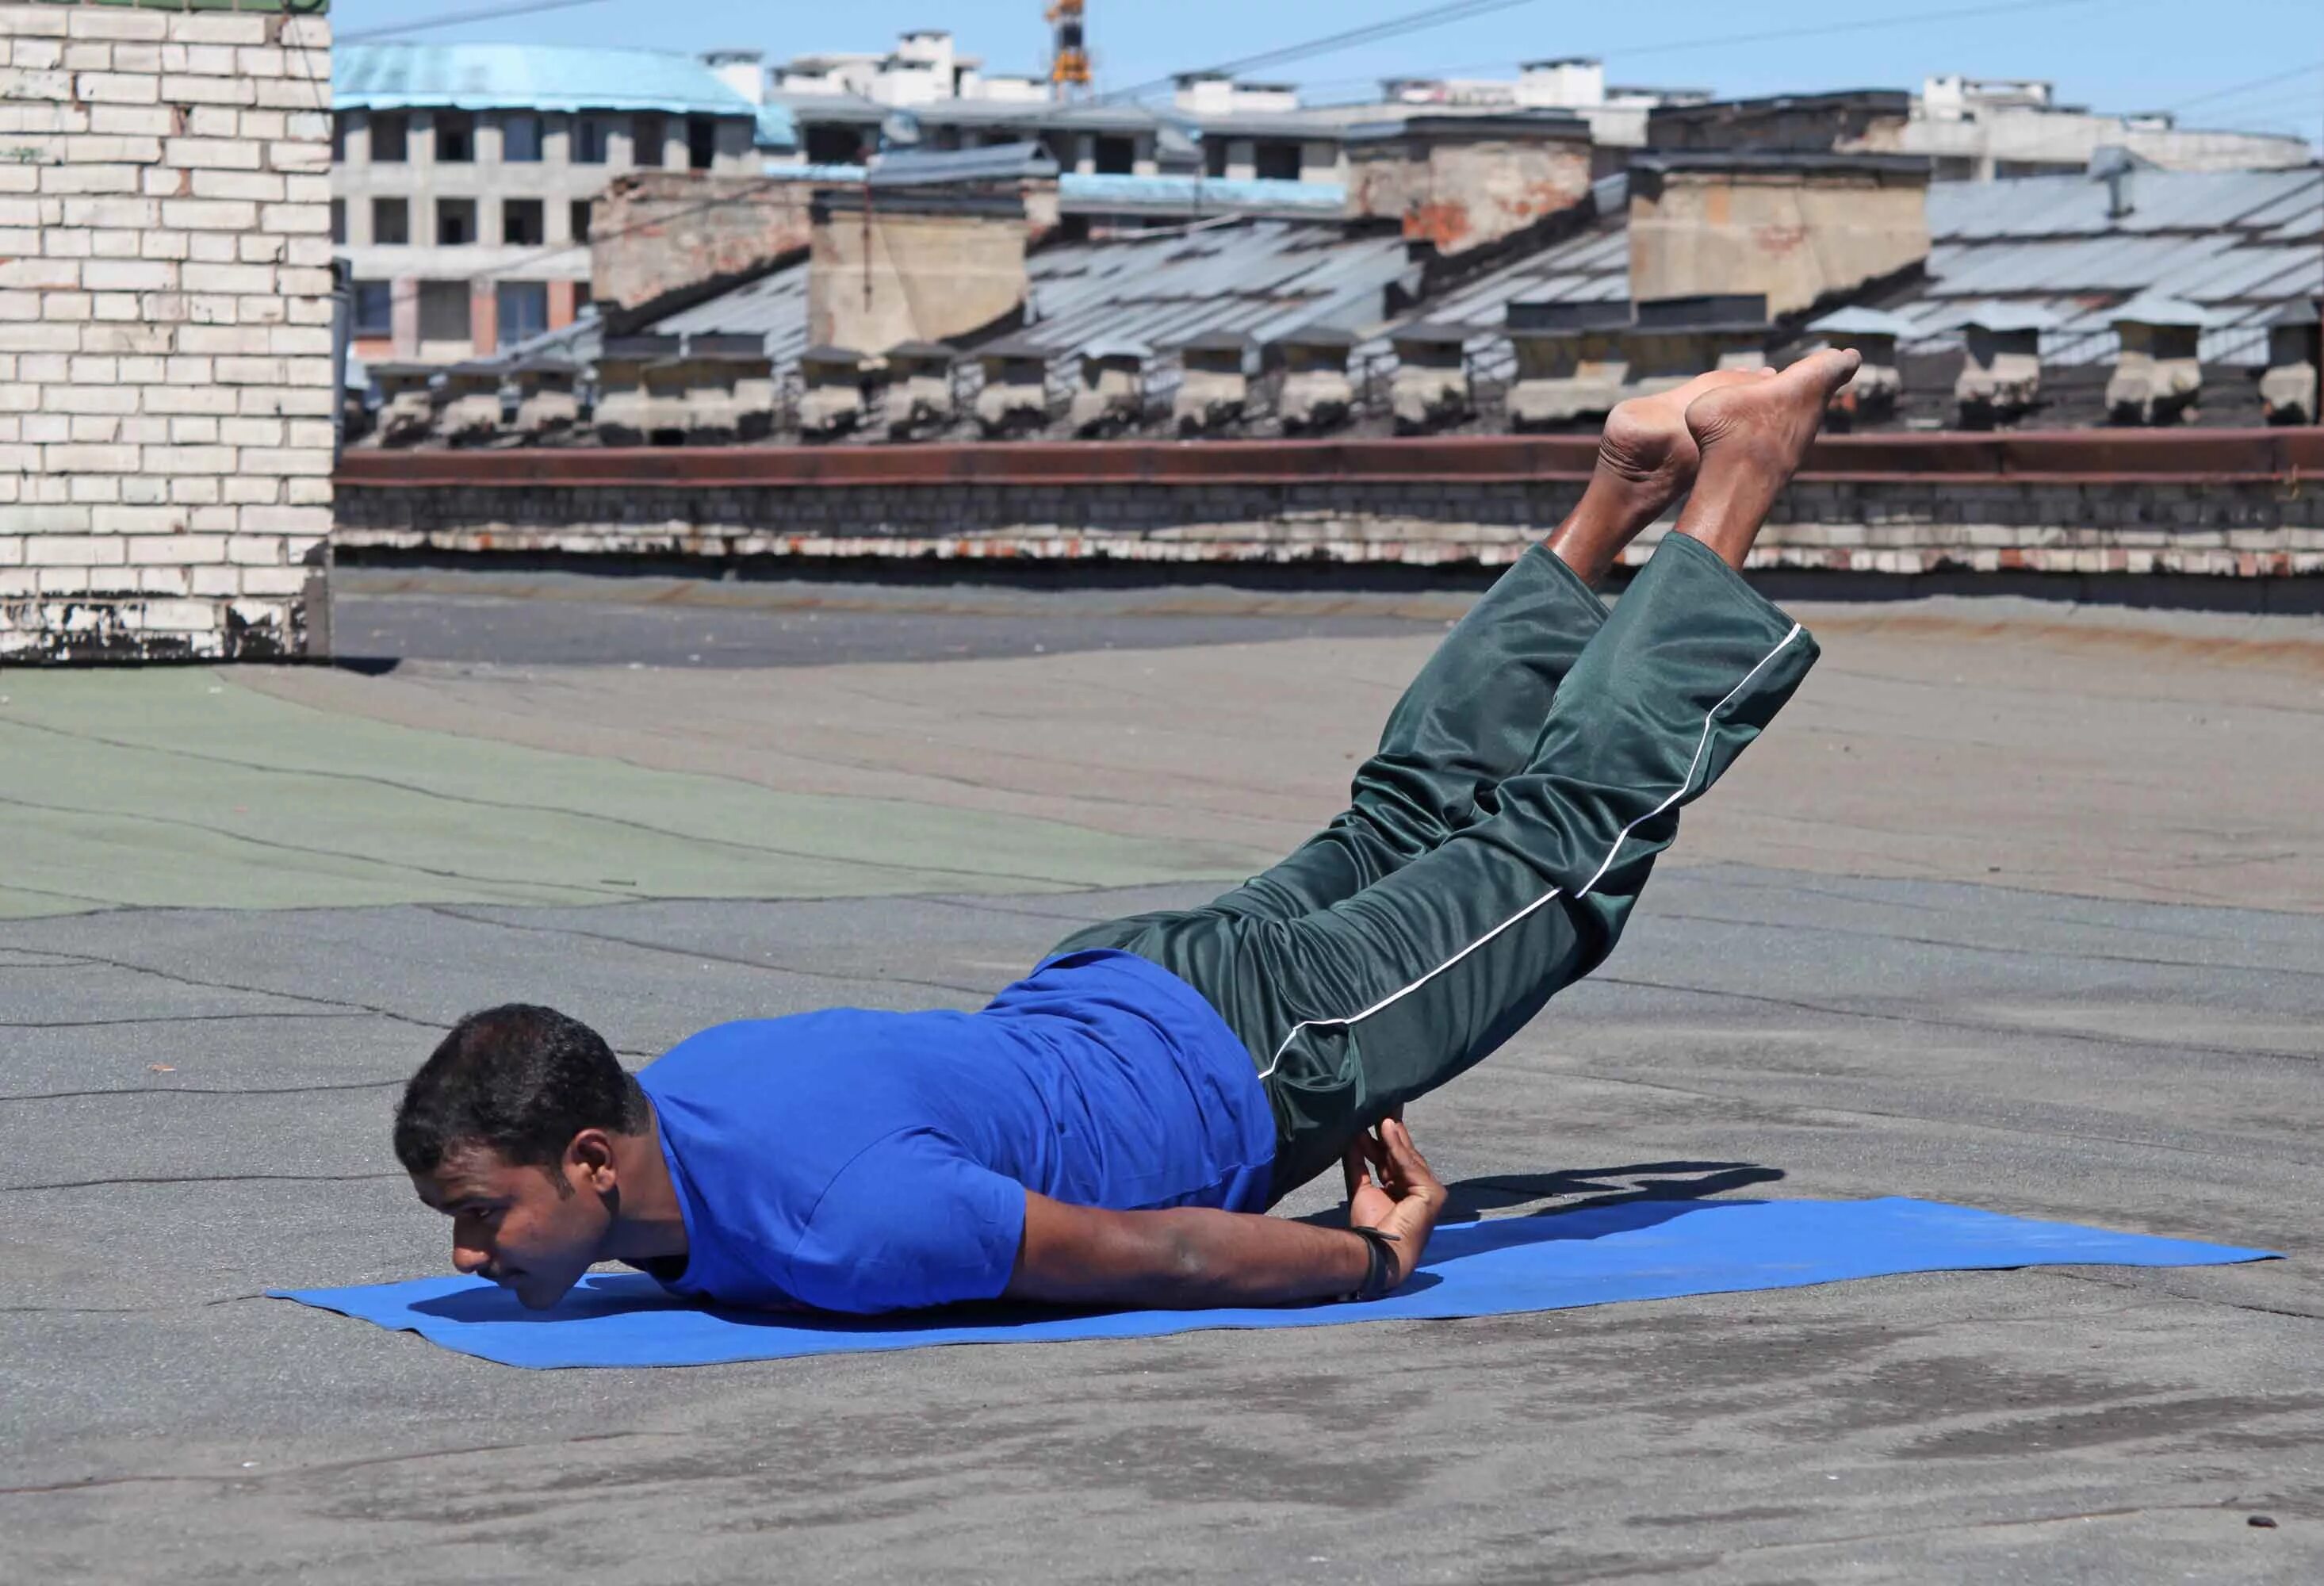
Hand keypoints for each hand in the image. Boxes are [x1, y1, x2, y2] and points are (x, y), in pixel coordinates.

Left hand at [1341, 1113, 1448, 1284]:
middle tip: (1379, 1104)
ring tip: (1380, 1111)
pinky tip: (1387, 1128)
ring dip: (1392, 1134)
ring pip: (1407, 1157)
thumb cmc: (1370, 1227)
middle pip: (1402, 1154)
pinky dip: (1397, 1147)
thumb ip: (1357, 1161)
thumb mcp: (1360, 1187)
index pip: (1393, 1158)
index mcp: (1402, 1189)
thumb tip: (1351, 1135)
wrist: (1379, 1253)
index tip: (1371, 1116)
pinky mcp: (1432, 1194)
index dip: (1382, 1139)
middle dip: (1390, 1131)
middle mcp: (1417, 1188)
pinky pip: (1410, 1166)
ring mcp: (1428, 1191)